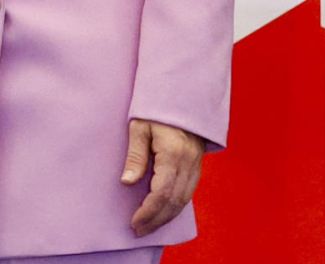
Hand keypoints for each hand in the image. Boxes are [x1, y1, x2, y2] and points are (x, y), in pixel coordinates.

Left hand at [123, 118, 204, 235]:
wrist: (183, 93)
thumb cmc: (157, 107)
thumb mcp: (140, 125)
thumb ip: (135, 155)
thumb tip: (127, 182)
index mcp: (173, 153)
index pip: (162, 193)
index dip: (148, 212)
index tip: (134, 223)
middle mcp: (188, 163)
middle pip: (174, 202)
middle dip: (156, 220)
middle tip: (139, 230)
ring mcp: (196, 165)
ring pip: (184, 200)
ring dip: (166, 217)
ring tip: (148, 226)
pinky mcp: (197, 165)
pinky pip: (188, 193)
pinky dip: (176, 207)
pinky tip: (164, 212)